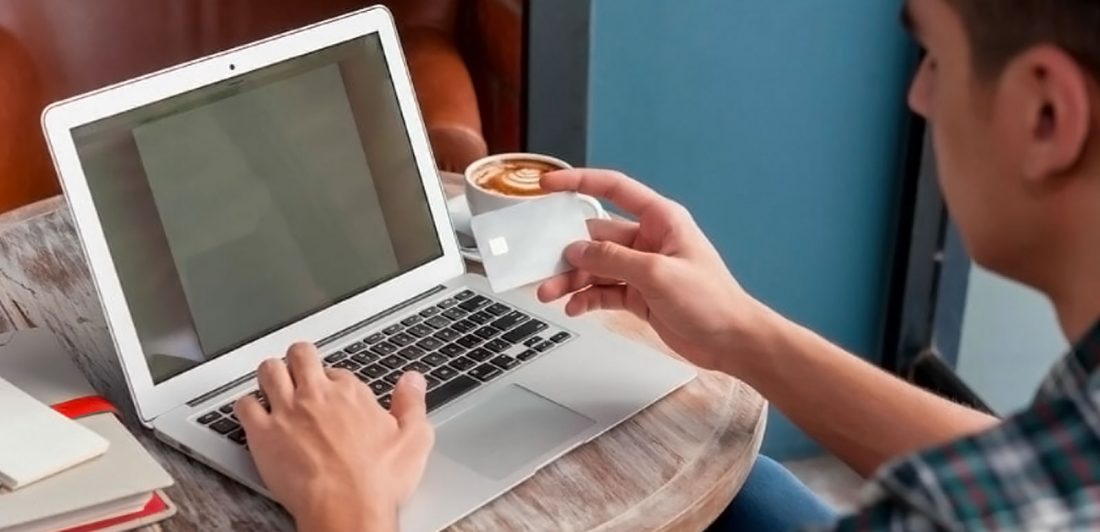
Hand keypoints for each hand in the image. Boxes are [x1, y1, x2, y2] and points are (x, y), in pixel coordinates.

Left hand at [235, 343, 433, 531]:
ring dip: (270, 373)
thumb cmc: (376, 481)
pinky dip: (246, 405)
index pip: (337, 371)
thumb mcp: (413, 439)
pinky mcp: (263, 434)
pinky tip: (252, 413)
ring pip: (268, 371)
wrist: (346, 508)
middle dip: (299, 358)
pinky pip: (244, 405)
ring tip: (273, 381)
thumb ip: (412, 403)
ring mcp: (287, 412)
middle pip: (300, 356)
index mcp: (351, 393)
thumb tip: (413, 381)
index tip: (335, 392)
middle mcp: (316, 395)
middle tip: (300, 367)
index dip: (334, 380)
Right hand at [537, 169, 775, 371]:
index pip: (614, 188)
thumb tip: (578, 250)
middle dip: (568, 250)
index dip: (579, 181)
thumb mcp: (658, 274)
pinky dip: (586, 298)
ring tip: (550, 294)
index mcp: (660, 220)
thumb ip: (613, 260)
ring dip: (571, 279)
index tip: (549, 183)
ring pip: (596, 267)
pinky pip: (603, 291)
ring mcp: (642, 268)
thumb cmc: (713, 302)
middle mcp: (648, 240)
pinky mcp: (639, 295)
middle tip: (543, 264)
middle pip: (596, 235)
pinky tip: (575, 307)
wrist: (732, 341)